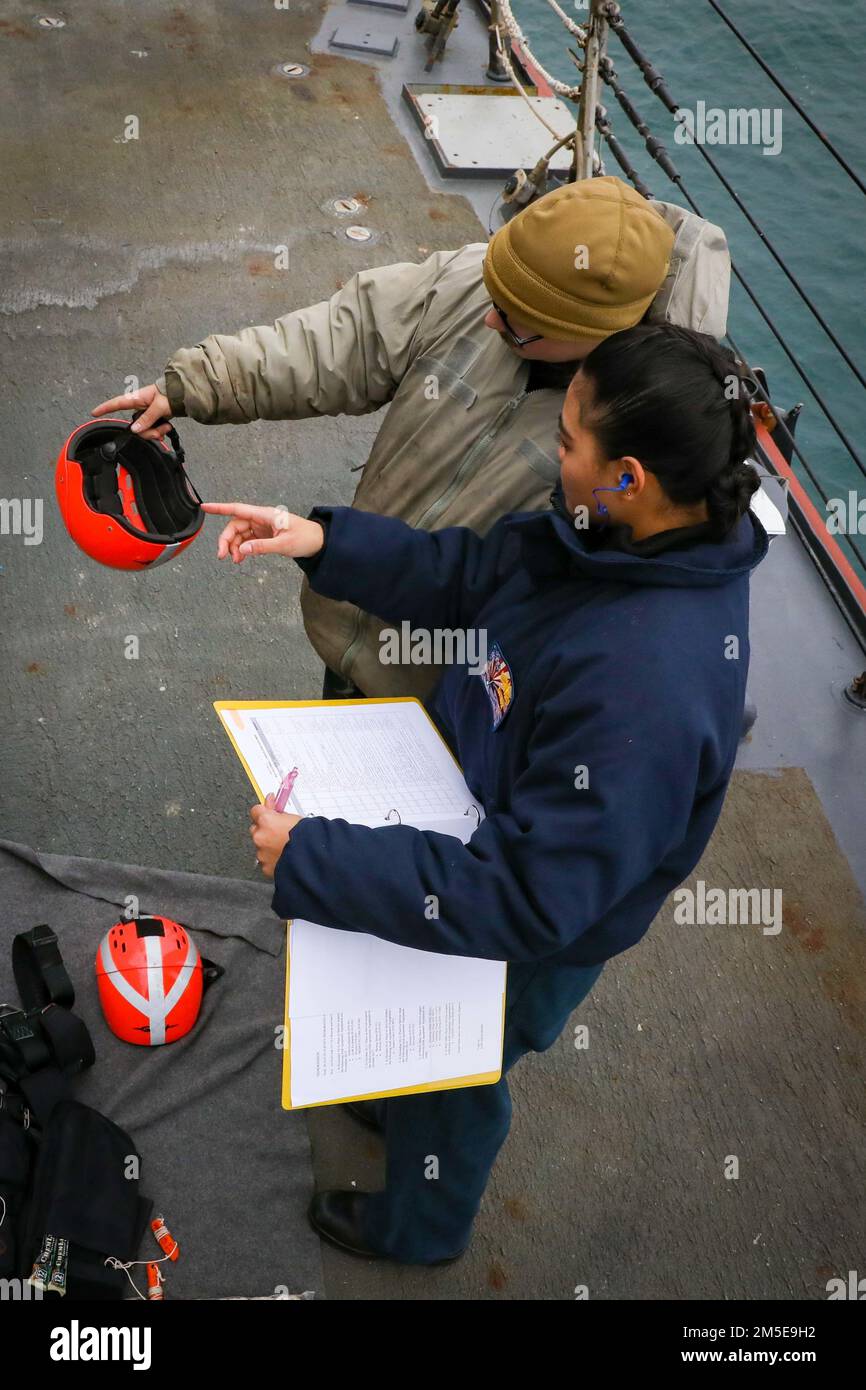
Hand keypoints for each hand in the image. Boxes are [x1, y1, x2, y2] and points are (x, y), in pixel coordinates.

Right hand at [91, 383, 171, 440]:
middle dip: (147, 432)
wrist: (184, 394)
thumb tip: (135, 429)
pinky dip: (159, 432)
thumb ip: (147, 418)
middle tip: (159, 431)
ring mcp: (146, 413)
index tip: (94, 412)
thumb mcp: (159, 406)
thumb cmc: (171, 394)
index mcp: (137, 398)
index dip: (105, 408)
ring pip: (144, 430)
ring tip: (166, 427)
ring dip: (155, 432)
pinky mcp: (153, 418)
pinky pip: (151, 430)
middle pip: (134, 426)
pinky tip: (166, 429)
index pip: (117, 403)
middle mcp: (139, 406)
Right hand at [201, 502, 324, 562]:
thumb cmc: (305, 538)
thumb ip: (262, 547)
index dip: (220, 508)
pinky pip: (247, 541)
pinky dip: (242, 549)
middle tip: (223, 556)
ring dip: (234, 547)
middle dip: (226, 540)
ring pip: (239, 535)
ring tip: (236, 561)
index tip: (205, 507)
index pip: (237, 509)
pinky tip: (241, 558)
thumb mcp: (284, 544)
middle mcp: (261, 519)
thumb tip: (243, 550)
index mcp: (265, 515)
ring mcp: (261, 527)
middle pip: (235, 526)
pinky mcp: (264, 535)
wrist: (318, 542)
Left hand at [251, 796, 301, 876]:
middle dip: (265, 829)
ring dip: (269, 845)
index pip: (255, 810)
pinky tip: (284, 856)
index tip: (269, 812)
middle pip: (256, 829)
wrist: (313, 857)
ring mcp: (261, 853)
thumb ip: (277, 811)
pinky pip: (265, 860)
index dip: (264, 812)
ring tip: (285, 846)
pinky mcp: (265, 866)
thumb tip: (272, 803)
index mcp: (266, 820)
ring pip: (260, 846)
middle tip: (279, 831)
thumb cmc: (307, 837)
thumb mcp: (294, 817)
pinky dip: (272, 859)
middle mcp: (260, 836)